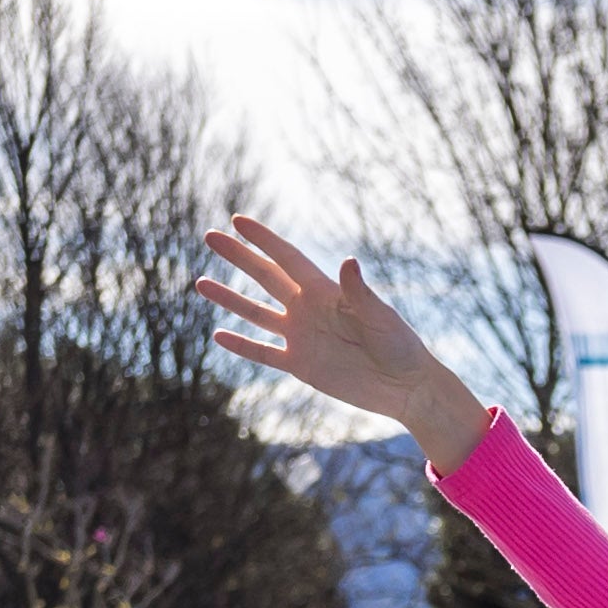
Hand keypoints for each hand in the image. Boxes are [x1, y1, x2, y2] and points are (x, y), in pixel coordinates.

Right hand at [197, 220, 483, 463]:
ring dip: (230, 299)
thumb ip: (358, 292)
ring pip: (256, 313)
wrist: (406, 387)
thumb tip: (348, 261)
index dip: (263, 239)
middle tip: (210, 235)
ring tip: (200, 283)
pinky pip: (264, 353)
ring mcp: (302, 337)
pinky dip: (242, 345)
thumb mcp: (379, 317)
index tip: (238, 220)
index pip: (287, 259)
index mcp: (326, 293)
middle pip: (266, 277)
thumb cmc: (400, 346)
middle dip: (239, 257)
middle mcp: (308, 310)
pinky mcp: (301, 365)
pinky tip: (218, 335)